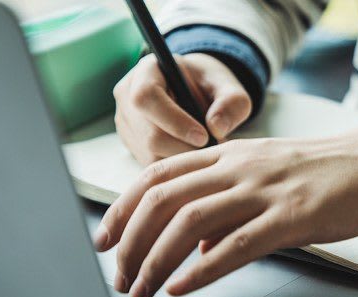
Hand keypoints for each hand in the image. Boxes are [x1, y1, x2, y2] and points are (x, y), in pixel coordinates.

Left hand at [93, 111, 357, 296]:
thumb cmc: (327, 172)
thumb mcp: (267, 178)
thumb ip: (228, 206)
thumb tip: (197, 245)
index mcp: (230, 154)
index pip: (158, 174)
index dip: (122, 208)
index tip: (105, 239)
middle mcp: (240, 166)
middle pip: (163, 198)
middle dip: (130, 242)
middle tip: (119, 276)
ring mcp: (266, 189)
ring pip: (191, 221)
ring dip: (156, 259)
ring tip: (141, 288)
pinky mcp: (294, 215)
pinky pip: (238, 243)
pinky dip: (203, 269)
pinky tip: (183, 286)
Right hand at [113, 53, 252, 164]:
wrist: (195, 90)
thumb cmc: (210, 85)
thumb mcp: (228, 87)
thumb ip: (231, 102)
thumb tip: (217, 128)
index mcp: (147, 70)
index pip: (147, 97)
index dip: (175, 122)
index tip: (204, 136)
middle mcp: (128, 95)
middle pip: (149, 134)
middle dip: (184, 148)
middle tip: (212, 148)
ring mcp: (126, 121)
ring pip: (150, 154)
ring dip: (182, 159)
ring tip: (204, 149)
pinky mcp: (131, 143)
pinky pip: (151, 165)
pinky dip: (176, 166)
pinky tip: (192, 154)